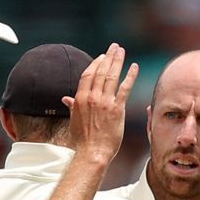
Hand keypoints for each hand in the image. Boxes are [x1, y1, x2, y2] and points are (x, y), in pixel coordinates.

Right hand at [67, 43, 137, 166]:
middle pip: (100, 71)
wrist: (91, 153)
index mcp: (80, 98)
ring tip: (122, 51)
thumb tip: (65, 98)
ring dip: (117, 61)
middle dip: (108, 57)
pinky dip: (130, 76)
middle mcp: (92, 97)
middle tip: (114, 47)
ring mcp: (104, 102)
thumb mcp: (74, 120)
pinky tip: (134, 67)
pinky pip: (125, 88)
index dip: (96, 63)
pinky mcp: (116, 109)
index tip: (102, 56)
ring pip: (111, 76)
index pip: (88, 74)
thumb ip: (72, 106)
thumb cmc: (82, 140)